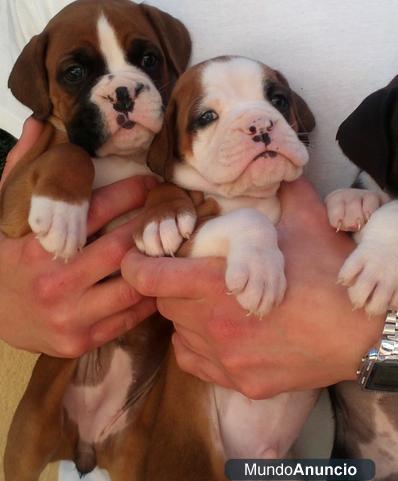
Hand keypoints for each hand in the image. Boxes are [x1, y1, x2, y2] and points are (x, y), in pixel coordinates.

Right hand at [0, 119, 157, 355]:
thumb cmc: (3, 257)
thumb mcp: (2, 212)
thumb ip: (21, 169)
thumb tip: (40, 124)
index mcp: (36, 248)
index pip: (92, 214)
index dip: (127, 194)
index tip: (150, 183)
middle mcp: (54, 283)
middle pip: (119, 249)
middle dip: (150, 226)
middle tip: (173, 209)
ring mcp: (69, 316)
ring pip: (131, 287)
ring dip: (156, 264)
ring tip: (174, 243)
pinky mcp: (80, 341)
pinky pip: (128, 318)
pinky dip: (148, 298)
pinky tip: (160, 278)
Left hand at [122, 178, 382, 398]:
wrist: (367, 334)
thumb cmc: (334, 276)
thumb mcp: (309, 224)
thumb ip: (285, 193)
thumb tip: (280, 170)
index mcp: (218, 285)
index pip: (149, 278)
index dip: (137, 265)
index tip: (139, 257)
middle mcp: (214, 328)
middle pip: (165, 306)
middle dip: (172, 286)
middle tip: (194, 275)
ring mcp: (228, 361)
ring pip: (181, 336)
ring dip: (188, 318)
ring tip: (215, 304)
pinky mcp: (244, 383)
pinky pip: (199, 363)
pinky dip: (201, 347)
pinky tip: (224, 334)